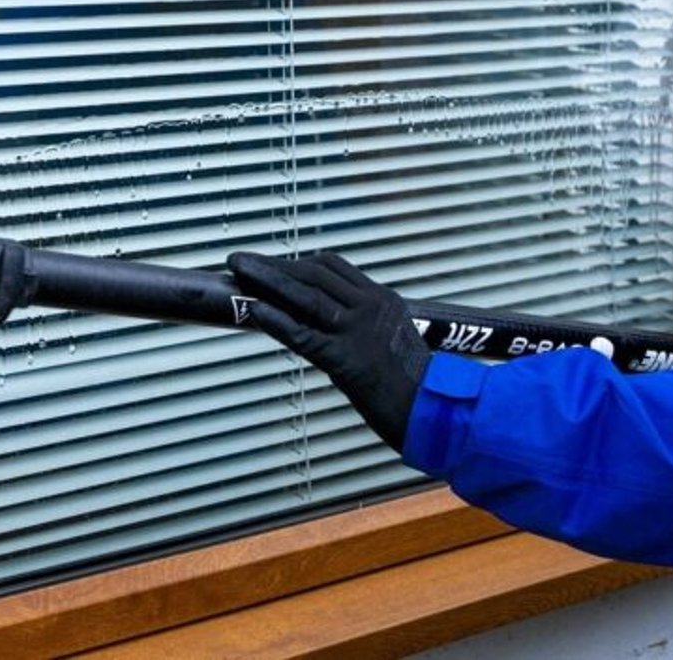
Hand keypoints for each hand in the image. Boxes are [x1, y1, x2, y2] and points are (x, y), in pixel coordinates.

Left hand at [227, 251, 430, 451]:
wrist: (434, 413)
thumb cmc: (413, 381)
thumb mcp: (393, 335)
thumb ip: (363, 318)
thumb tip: (324, 311)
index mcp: (382, 299)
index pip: (333, 266)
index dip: (297, 261)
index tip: (271, 261)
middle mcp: (370, 308)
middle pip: (314, 274)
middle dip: (274, 265)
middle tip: (240, 260)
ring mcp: (358, 332)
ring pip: (305, 296)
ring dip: (266, 279)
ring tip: (237, 268)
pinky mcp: (346, 360)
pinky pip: (303, 335)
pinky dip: (275, 319)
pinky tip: (254, 309)